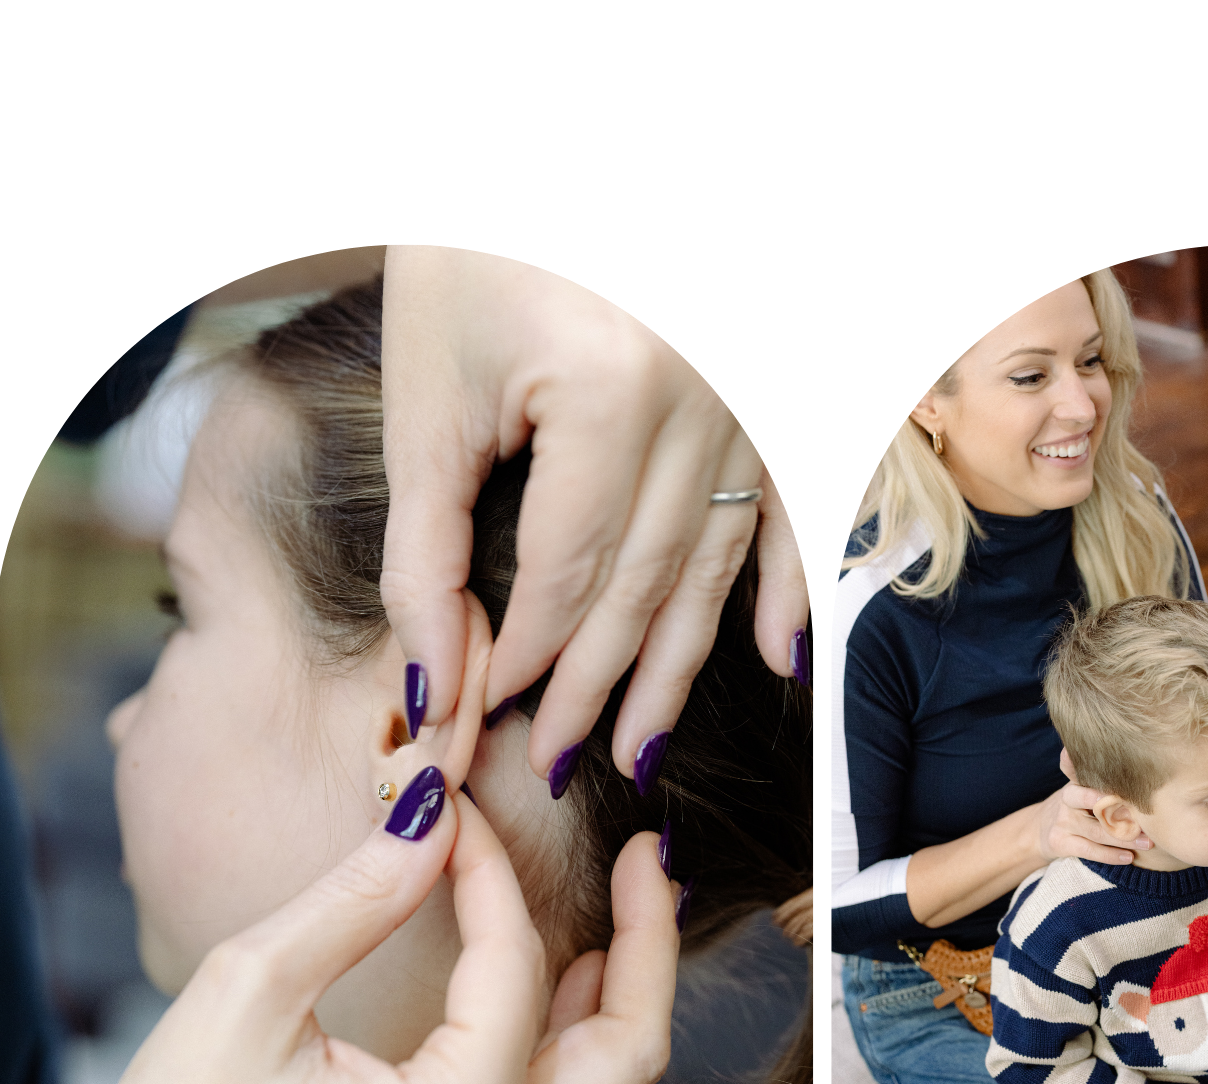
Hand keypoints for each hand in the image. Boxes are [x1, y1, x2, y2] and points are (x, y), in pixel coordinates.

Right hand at [24, 788, 679, 1083]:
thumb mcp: (249, 996)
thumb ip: (357, 898)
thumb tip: (429, 808)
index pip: (513, 964)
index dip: (491, 870)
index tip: (455, 806)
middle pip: (631, 1046)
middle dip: (650, 940)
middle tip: (645, 857)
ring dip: (622, 994)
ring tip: (624, 908)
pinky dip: (576, 1046)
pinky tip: (563, 985)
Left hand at [379, 245, 809, 791]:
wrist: (546, 198)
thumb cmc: (472, 272)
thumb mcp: (427, 405)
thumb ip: (424, 550)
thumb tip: (432, 680)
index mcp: (611, 387)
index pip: (571, 563)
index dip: (528, 650)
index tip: (488, 709)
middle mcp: (701, 398)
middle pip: (647, 582)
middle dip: (595, 685)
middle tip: (558, 762)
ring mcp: (746, 404)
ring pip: (712, 567)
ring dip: (677, 668)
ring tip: (640, 750)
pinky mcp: (765, 406)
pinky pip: (782, 514)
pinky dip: (782, 588)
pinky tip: (778, 661)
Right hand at [1028, 748, 1152, 864]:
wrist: (1039, 830)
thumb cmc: (1075, 806)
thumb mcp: (1081, 786)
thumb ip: (1102, 778)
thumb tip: (1141, 764)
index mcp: (1076, 781)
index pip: (1077, 767)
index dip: (1079, 761)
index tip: (1100, 760)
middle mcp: (1067, 798)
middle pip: (1091, 800)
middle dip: (1118, 807)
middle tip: (1143, 811)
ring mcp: (1062, 821)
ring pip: (1096, 830)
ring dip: (1124, 838)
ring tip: (1147, 842)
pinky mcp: (1059, 842)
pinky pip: (1089, 850)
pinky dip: (1110, 855)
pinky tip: (1129, 857)